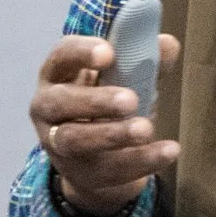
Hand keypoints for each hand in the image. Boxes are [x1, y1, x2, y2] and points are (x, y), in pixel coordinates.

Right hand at [30, 33, 181, 216]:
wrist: (95, 155)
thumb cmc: (107, 100)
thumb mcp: (124, 76)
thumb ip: (145, 60)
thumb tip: (168, 44)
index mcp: (58, 72)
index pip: (62, 55)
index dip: (82, 52)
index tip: (109, 53)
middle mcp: (47, 106)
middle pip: (61, 101)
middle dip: (96, 100)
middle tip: (132, 100)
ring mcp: (56, 143)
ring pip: (77, 140)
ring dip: (113, 134)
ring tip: (146, 129)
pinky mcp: (77, 172)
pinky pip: (107, 169)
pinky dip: (140, 160)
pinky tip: (167, 151)